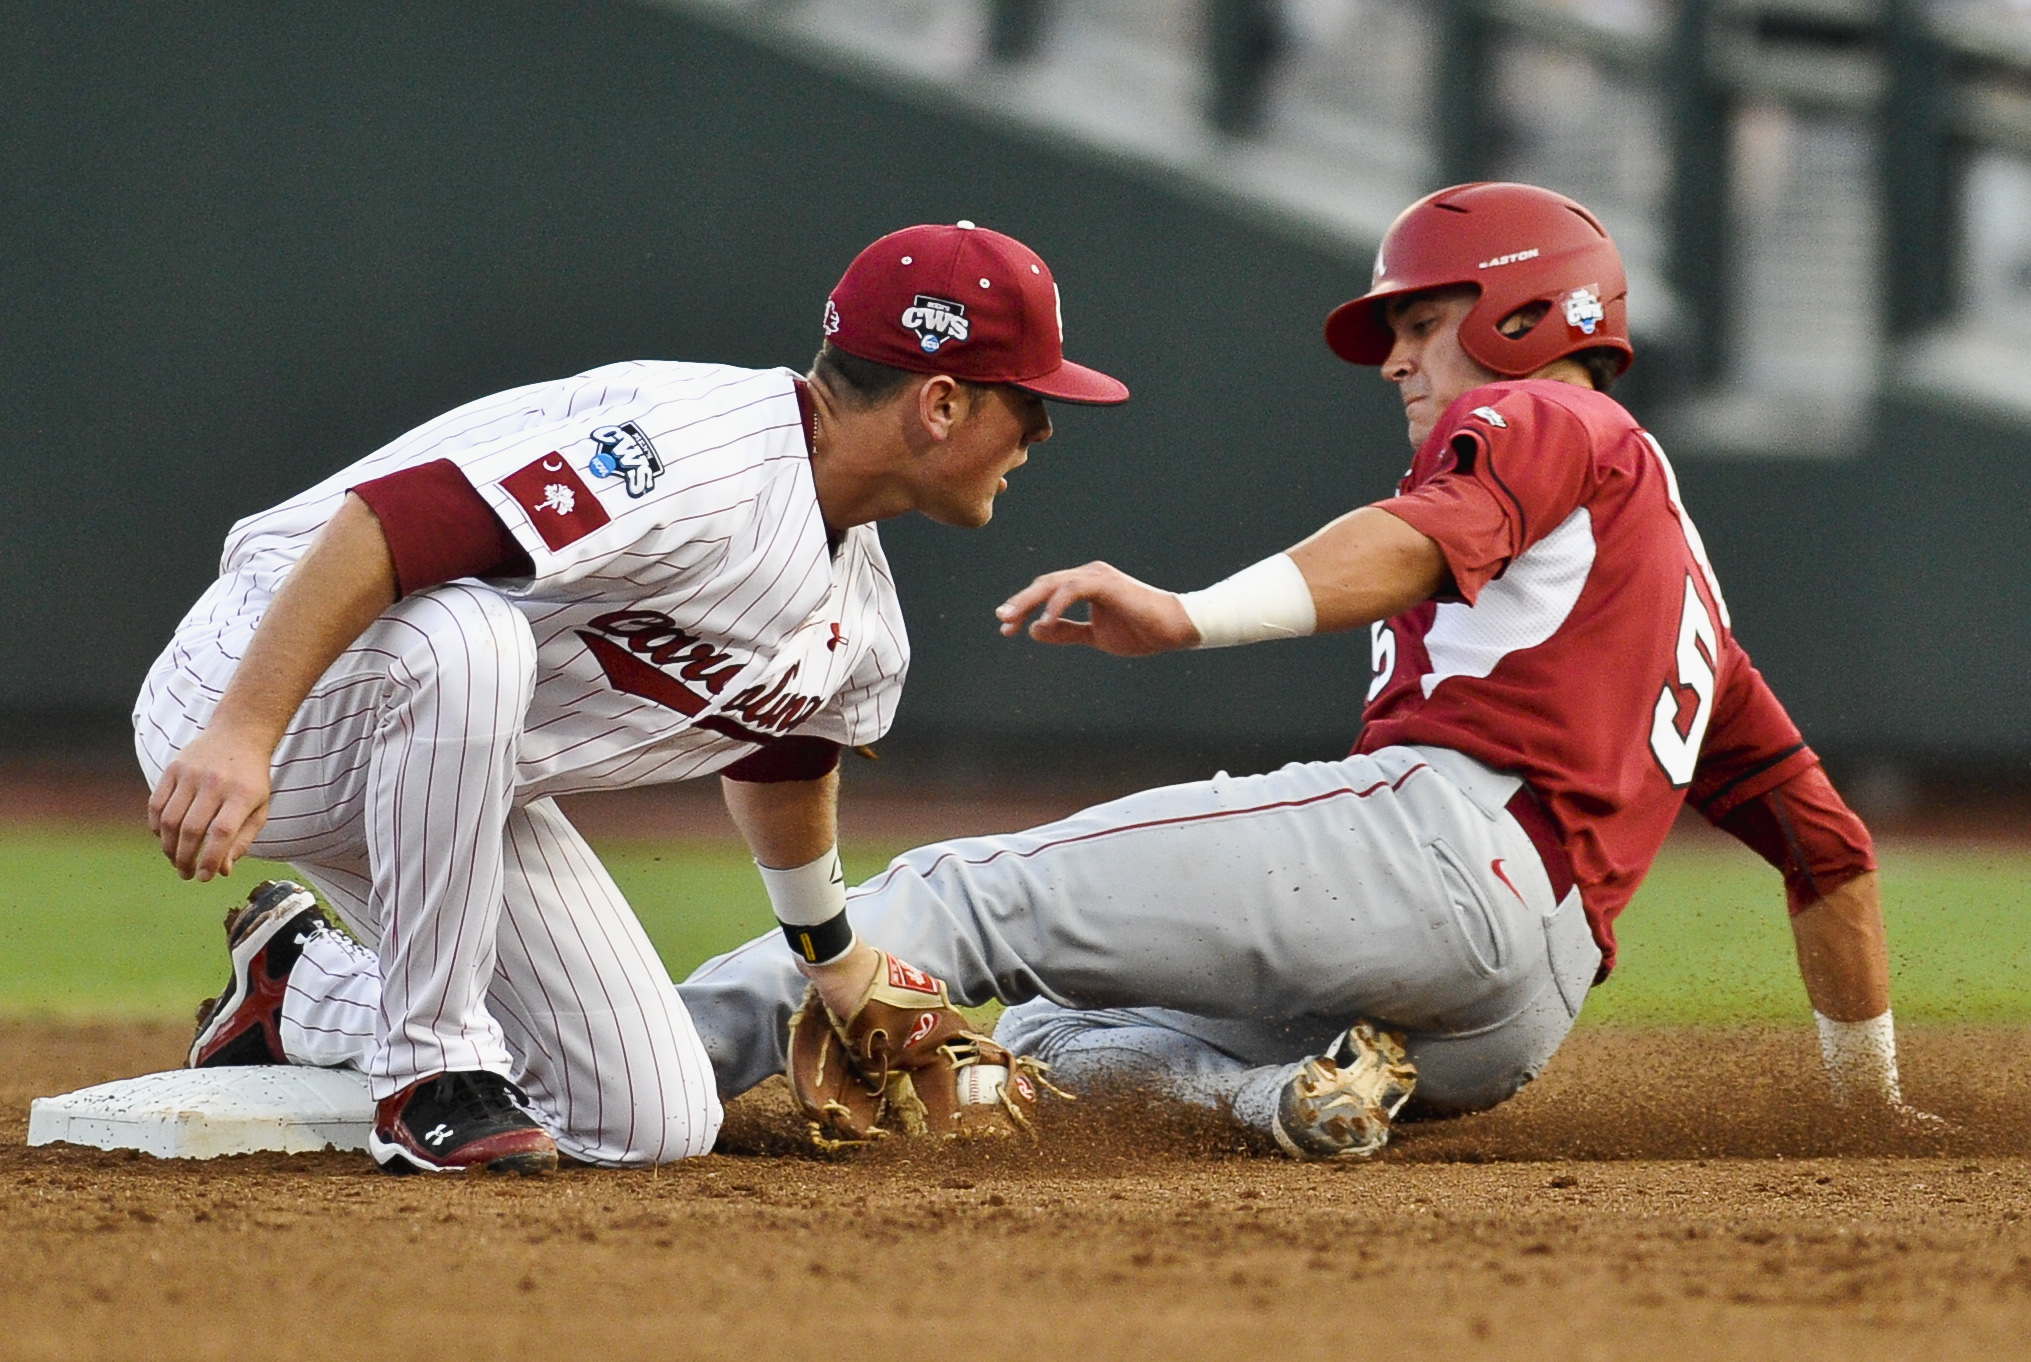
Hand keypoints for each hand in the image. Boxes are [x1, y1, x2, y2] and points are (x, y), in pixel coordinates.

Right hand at [147, 725, 273, 881]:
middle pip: (191, 829)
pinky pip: (156, 804)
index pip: (221, 833)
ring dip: (168, 847)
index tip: (205, 877)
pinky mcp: (173, 768)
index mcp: (242, 794)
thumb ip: (242, 840)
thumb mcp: (259, 808)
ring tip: (175, 860)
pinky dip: (157, 826)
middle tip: (186, 873)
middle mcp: (215, 783)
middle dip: (185, 859)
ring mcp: (191, 774)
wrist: (239, 735)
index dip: (210, 859)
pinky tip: (164, 838)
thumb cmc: (251, 779)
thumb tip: (221, 870)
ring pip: (170, 820)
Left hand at [995, 561, 1199, 655]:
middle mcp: (1088, 575)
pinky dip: (1056, 604)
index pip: (1046, 593)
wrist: (1173, 629)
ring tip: (1012, 620)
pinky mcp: (1105, 582)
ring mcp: (1097, 576)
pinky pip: (1072, 589)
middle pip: (1044, 584)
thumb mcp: (1095, 635)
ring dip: (1030, 601)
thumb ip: (1066, 631)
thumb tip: (1034, 630)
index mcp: (1085, 585)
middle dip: (1020, 603)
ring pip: (1053, 583)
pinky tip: (1044, 622)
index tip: (1007, 629)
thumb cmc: (1140, 630)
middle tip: (1002, 620)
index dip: (1025, 608)